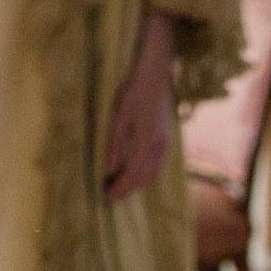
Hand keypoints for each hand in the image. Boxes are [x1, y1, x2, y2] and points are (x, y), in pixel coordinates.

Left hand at [101, 10, 178, 201]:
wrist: (155, 74)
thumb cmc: (133, 92)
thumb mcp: (118, 118)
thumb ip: (114, 147)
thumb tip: (107, 172)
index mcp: (148, 143)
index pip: (132, 176)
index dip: (118, 189)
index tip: (104, 197)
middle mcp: (160, 147)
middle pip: (144, 180)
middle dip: (127, 191)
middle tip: (108, 195)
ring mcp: (166, 143)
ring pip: (153, 174)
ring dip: (136, 185)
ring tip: (117, 186)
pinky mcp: (166, 138)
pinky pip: (156, 165)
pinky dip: (144, 175)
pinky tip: (132, 172)